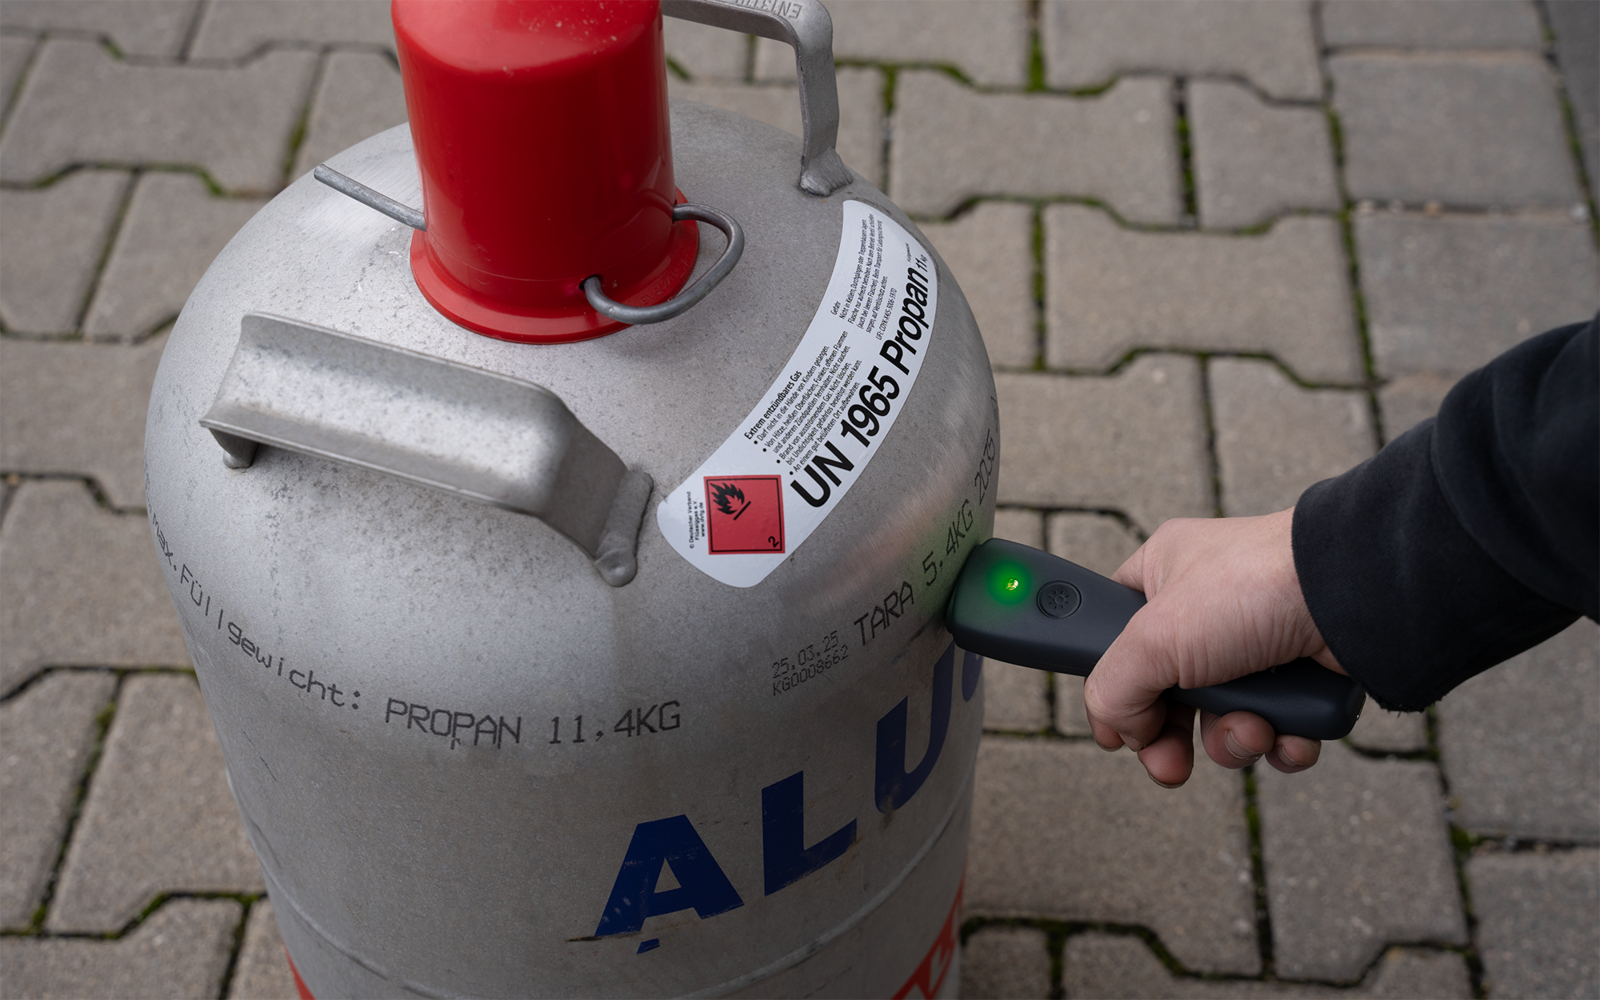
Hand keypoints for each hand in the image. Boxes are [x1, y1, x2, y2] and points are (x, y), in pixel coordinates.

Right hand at [1081, 508, 1347, 786]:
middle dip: (1172, 737)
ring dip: (1233, 739)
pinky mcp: (1303, 676)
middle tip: (1170, 764)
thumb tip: (1119, 727)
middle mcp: (1208, 609)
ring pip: (1222, 718)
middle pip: (1167, 693)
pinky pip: (1277, 729)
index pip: (1114, 633)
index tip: (1114, 731)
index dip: (1111, 685)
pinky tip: (1289, 732)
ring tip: (1253, 728)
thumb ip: (1113, 687)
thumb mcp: (1154, 637)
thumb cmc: (1254, 586)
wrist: (1357, 597)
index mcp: (1163, 574)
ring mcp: (1258, 644)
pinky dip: (1282, 741)